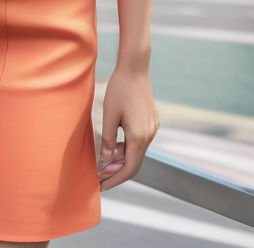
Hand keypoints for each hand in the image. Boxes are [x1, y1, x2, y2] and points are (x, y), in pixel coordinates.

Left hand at [97, 62, 158, 190]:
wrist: (135, 68)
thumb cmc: (119, 89)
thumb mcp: (109, 114)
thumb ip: (108, 140)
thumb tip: (105, 161)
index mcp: (139, 135)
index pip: (129, 168)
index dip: (115, 179)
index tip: (102, 186)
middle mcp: (149, 134)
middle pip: (134, 162)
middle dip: (117, 172)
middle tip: (100, 178)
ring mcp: (152, 127)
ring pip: (137, 151)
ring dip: (122, 158)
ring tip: (104, 159)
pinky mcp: (152, 121)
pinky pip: (140, 141)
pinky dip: (128, 147)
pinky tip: (115, 143)